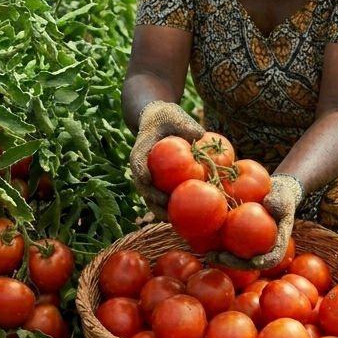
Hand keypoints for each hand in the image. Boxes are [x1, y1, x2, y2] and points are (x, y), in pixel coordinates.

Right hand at [127, 101, 203, 217]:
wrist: (158, 122)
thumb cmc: (167, 118)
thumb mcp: (175, 115)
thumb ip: (185, 125)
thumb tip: (201, 136)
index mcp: (141, 149)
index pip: (137, 161)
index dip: (140, 170)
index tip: (146, 179)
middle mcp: (142, 168)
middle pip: (143, 186)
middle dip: (153, 199)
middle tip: (166, 207)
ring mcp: (148, 178)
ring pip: (150, 198)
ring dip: (160, 211)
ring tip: (174, 223)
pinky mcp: (157, 185)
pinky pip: (161, 199)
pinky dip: (170, 209)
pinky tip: (183, 221)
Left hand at [206, 174, 302, 270]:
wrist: (273, 193)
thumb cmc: (282, 195)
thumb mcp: (284, 197)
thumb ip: (279, 202)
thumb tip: (269, 202)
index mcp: (277, 244)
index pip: (270, 258)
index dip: (262, 262)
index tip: (254, 262)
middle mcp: (262, 249)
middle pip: (248, 262)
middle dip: (233, 263)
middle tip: (219, 259)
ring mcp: (251, 245)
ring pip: (236, 256)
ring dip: (222, 258)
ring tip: (208, 255)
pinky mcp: (240, 237)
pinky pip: (229, 242)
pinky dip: (219, 243)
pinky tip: (204, 240)